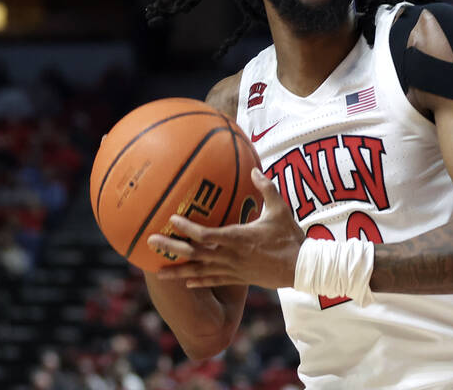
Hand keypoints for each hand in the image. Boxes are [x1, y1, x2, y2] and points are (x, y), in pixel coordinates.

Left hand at [148, 168, 304, 289]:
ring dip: (178, 271)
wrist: (301, 267)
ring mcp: (233, 269)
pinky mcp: (238, 278)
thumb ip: (266, 188)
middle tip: (152, 242)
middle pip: (195, 253)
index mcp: (238, 237)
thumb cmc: (290, 237)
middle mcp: (230, 255)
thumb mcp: (280, 209)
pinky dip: (198, 281)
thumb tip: (254, 170)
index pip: (206, 234)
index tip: (172, 219)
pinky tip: (185, 282)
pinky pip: (213, 280)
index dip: (187, 228)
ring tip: (159, 272)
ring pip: (200, 271)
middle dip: (172, 248)